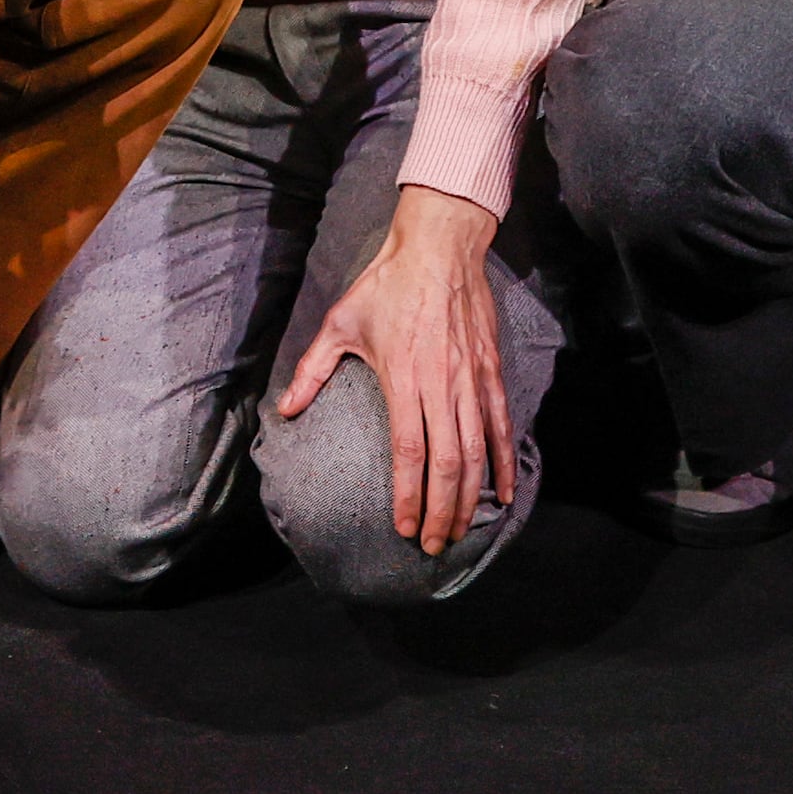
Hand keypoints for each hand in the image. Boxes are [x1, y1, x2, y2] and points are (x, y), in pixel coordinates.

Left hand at [275, 188, 511, 557]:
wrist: (440, 248)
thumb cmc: (386, 285)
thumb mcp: (340, 322)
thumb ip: (312, 369)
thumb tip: (287, 410)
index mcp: (404, 377)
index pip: (409, 451)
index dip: (409, 496)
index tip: (404, 528)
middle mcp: (441, 385)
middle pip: (448, 463)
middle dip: (442, 512)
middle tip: (433, 545)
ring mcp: (471, 380)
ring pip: (476, 452)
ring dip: (471, 497)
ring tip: (461, 530)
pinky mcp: (491, 371)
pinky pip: (500, 425)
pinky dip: (504, 462)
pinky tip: (504, 493)